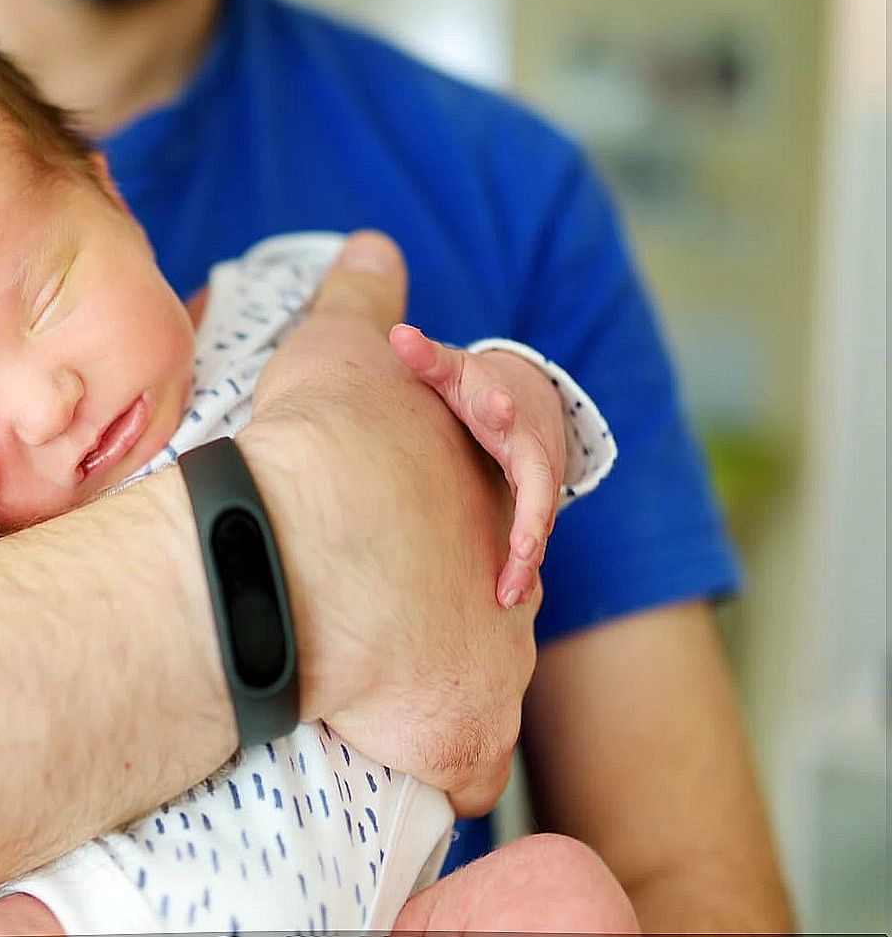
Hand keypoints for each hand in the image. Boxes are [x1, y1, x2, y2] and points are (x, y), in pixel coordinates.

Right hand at [241, 231, 534, 817]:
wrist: (300, 549)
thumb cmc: (326, 449)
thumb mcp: (341, 347)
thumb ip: (363, 293)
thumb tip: (372, 242)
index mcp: (497, 487)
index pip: (503, 500)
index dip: (454, 504)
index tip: (399, 511)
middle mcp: (512, 579)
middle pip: (497, 594)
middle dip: (454, 593)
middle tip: (385, 598)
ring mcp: (499, 662)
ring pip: (486, 681)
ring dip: (434, 680)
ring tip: (365, 675)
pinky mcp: (467, 736)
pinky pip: (462, 769)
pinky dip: (433, 768)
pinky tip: (389, 755)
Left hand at [389, 326, 566, 609]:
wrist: (525, 397)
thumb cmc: (475, 387)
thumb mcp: (452, 368)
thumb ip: (426, 356)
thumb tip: (398, 336)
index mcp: (507, 416)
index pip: (509, 418)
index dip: (504, 415)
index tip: (499, 413)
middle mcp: (531, 452)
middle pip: (538, 490)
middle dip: (532, 524)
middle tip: (522, 556)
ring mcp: (538, 482)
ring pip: (538, 524)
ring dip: (526, 560)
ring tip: (507, 596)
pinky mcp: (534, 505)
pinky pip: (531, 538)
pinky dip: (523, 567)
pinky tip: (506, 600)